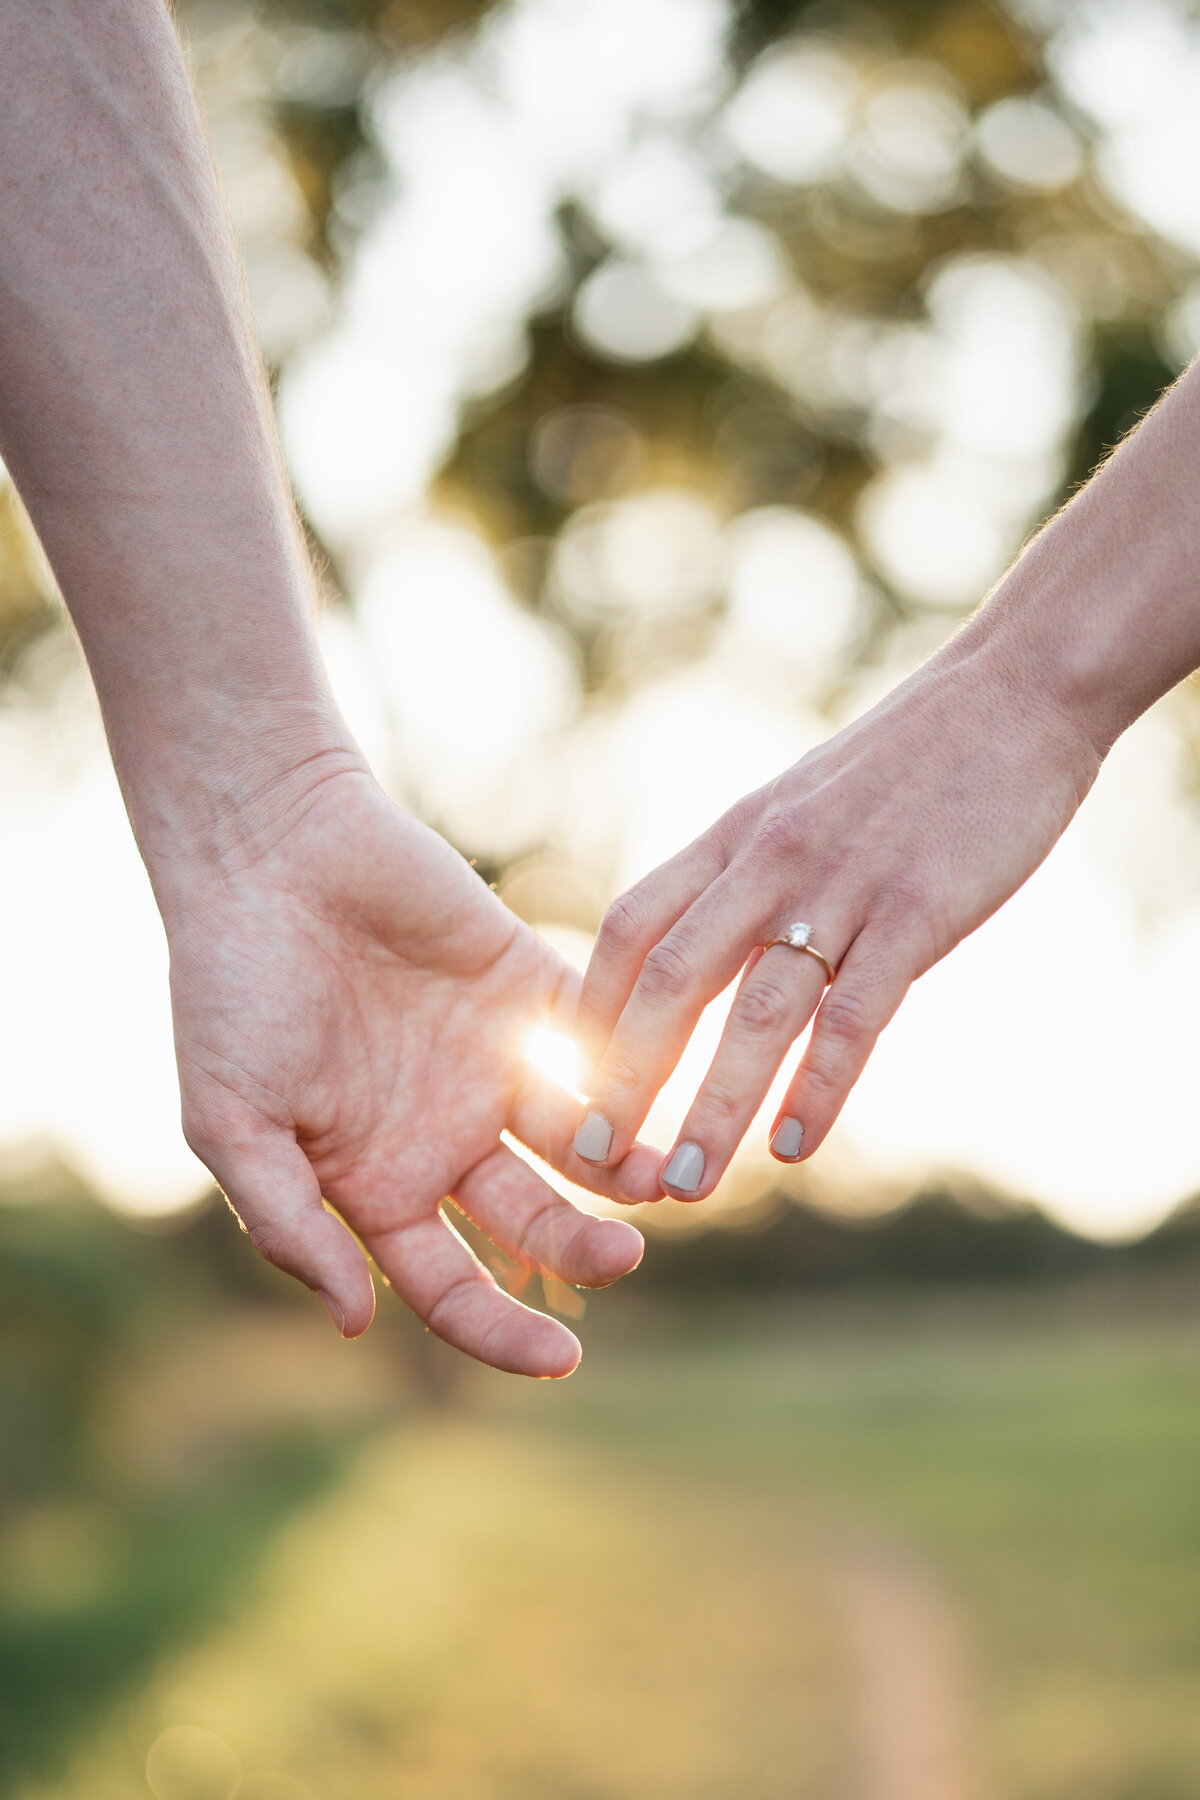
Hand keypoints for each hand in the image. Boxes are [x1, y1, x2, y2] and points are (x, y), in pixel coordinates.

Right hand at [166, 770, 662, 1375]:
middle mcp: (444, 1136)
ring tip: (653, 1176)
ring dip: (624, 1168)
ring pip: (581, 1142)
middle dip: (581, 1250)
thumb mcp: (230, 1120)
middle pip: (533, 1224)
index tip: (562, 1360)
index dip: (502, 1332)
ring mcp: (490, 1063)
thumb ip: (287, 1223)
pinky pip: (595, 1041)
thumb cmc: (231, 988)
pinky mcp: (529, 987)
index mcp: (375, 1183)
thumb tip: (356, 1322)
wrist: (268, 851)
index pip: (451, 1287)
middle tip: (622, 1255)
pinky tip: (650, 1089)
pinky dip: (631, 1068)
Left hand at [573, 637, 1101, 1198]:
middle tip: (590, 1158)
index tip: (564, 1078)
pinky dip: (819, 1087)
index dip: (591, 1009)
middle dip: (624, 1075)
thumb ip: (747, 871)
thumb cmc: (904, 764)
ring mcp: (841, 886)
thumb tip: (707, 942)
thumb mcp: (796, 805)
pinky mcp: (917, 912)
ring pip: (757, 1013)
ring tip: (685, 1186)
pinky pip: (855, 1015)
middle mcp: (769, 861)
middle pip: (670, 979)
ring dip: (713, 1107)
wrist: (1012, 694)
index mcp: (733, 835)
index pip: (632, 928)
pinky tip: (795, 1148)